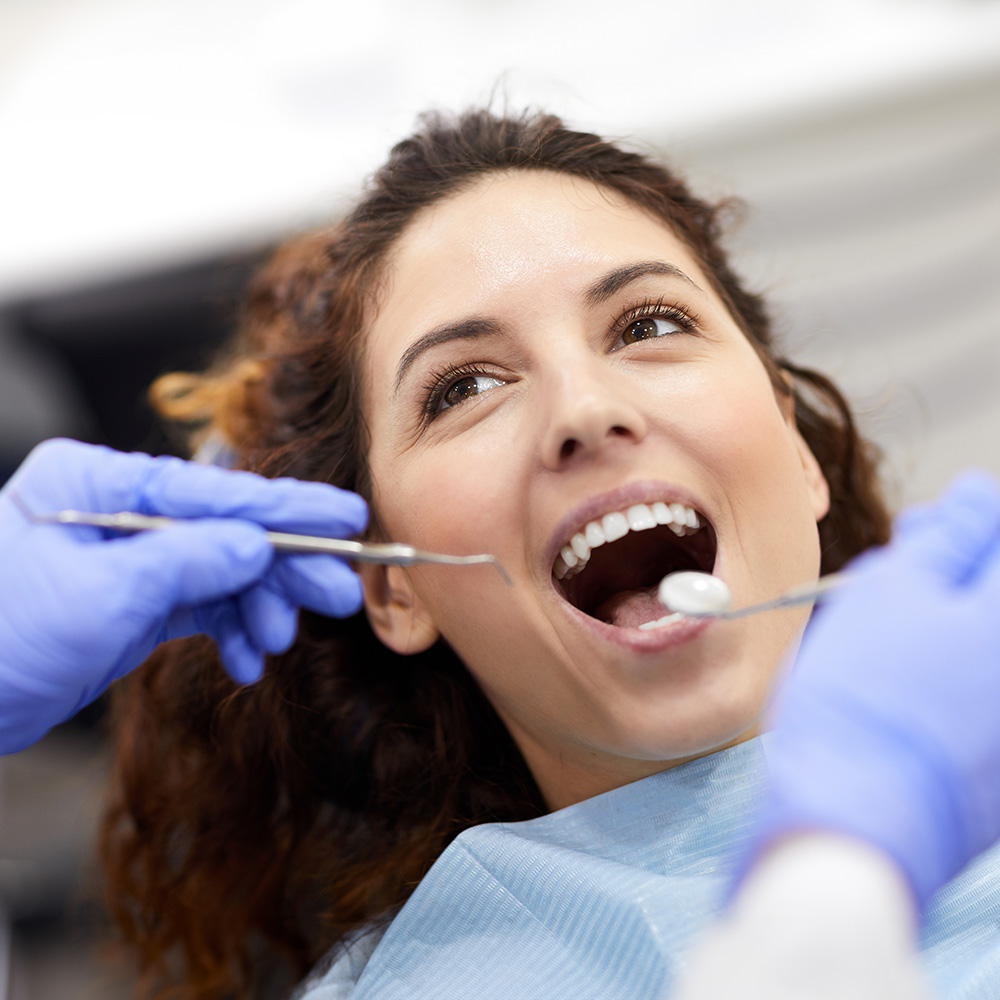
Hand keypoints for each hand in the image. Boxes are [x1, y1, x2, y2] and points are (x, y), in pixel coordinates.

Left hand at [0, 439, 367, 752]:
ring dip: (259, 607)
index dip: (287, 506)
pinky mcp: (137, 604)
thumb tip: (262, 544)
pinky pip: (204, 607)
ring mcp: (132, 559)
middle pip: (227, 530)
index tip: (345, 516)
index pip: (212, 490)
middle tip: (338, 594)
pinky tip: (246, 661)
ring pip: (224, 571)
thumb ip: (189, 560)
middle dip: (284, 566)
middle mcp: (121, 513)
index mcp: (99, 484)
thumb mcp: (101, 595)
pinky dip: (230, 632)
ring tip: (278, 641)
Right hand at [746, 471, 999, 908]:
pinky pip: (975, 701)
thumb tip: (979, 495)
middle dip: (947, 579)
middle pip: (991, 600)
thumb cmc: (864, 701)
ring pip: (978, 650)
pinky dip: (941, 682)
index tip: (915, 537)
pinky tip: (893, 692)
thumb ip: (946, 538)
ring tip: (877, 646)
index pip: (998, 542)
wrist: (854, 821)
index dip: (958, 528)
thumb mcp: (892, 593)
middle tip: (888, 589)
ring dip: (938, 630)